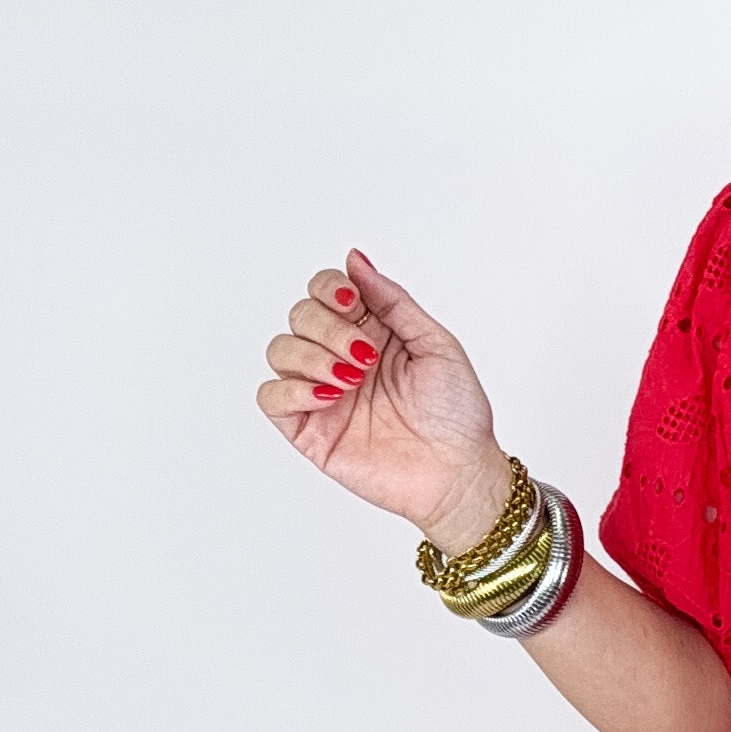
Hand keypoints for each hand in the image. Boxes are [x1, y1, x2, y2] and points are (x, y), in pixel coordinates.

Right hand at [256, 248, 512, 551]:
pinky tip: (329, 396)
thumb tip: (355, 259)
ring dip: (311, 356)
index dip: (328, 286)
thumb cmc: (457, 414)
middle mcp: (340, 357)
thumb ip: (393, 301)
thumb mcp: (436, 343)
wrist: (459, 472)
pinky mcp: (310, 429)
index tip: (352, 301)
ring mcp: (322, 393)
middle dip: (327, 327)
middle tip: (365, 357)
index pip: (324, 291)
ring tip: (352, 380)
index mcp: (370, 331)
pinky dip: (291, 389)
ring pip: (280, 351)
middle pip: (300, 315)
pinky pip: (271, 398)